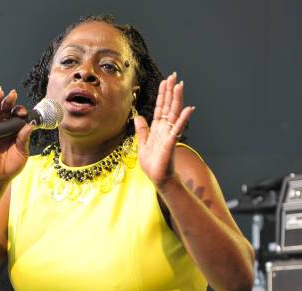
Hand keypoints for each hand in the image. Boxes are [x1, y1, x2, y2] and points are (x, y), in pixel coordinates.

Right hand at [0, 86, 34, 183]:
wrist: (1, 177)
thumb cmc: (13, 165)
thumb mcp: (22, 153)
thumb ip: (24, 139)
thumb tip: (30, 126)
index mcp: (15, 130)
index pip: (17, 116)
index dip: (20, 112)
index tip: (23, 112)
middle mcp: (4, 127)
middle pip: (5, 111)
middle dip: (8, 101)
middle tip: (12, 93)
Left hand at [134, 73, 194, 188]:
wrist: (157, 177)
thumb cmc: (152, 163)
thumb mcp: (142, 143)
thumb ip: (142, 130)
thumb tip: (138, 117)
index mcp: (158, 128)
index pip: (161, 108)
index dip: (163, 95)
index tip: (165, 81)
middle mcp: (165, 129)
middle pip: (169, 106)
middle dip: (170, 91)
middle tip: (174, 76)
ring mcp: (169, 134)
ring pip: (174, 113)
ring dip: (177, 99)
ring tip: (180, 85)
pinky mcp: (171, 142)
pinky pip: (178, 128)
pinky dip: (183, 118)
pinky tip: (189, 108)